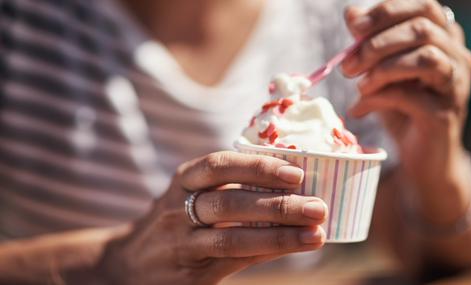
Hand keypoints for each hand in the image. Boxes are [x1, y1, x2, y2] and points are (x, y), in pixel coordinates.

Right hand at [96, 151, 326, 284]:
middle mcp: (179, 209)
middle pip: (229, 203)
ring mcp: (182, 243)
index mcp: (185, 180)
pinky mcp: (191, 273)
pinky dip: (266, 253)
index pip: (220, 165)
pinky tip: (293, 247)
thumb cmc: (175, 221)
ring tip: (315, 234)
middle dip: (277, 204)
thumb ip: (231, 187)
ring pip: (232, 238)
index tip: (296, 172)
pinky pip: (233, 261)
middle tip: (317, 206)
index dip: (258, 167)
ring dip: (278, 235)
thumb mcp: (191, 194)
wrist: (129, 263)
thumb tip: (293, 183)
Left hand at [342, 0, 470, 191]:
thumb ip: (369, 42)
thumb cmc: (402, 108)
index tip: (354, 26)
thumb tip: (352, 14)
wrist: (421, 156)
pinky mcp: (445, 115)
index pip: (424, 7)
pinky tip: (360, 109)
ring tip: (359, 86)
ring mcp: (456, 86)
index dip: (388, 11)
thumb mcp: (381, 71)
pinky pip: (410, 96)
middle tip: (348, 65)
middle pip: (422, 29)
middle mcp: (458, 57)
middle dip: (377, 43)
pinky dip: (377, 99)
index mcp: (445, 38)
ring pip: (425, 58)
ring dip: (382, 69)